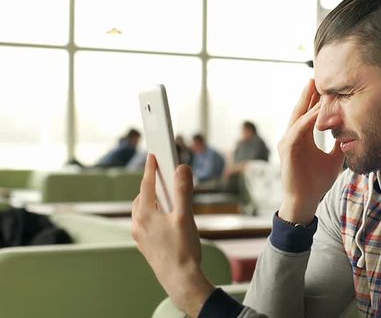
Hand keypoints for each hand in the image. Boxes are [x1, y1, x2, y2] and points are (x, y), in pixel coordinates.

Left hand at [132, 154, 213, 316]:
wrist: (180, 279)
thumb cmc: (182, 251)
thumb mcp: (185, 217)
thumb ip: (183, 191)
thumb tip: (182, 169)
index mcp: (144, 215)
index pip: (146, 185)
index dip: (151, 169)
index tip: (153, 156)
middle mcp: (138, 224)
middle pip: (143, 197)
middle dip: (153, 186)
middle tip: (166, 178)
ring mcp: (140, 236)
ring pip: (144, 210)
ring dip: (154, 201)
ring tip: (171, 200)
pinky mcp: (146, 244)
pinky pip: (146, 222)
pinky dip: (155, 214)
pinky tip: (169, 219)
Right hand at [278, 80, 344, 223]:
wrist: (306, 200)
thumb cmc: (317, 181)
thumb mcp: (334, 159)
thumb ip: (339, 144)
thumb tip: (351, 133)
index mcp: (303, 137)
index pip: (309, 113)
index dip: (316, 100)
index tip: (326, 86)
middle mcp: (293, 136)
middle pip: (301, 110)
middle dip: (308, 94)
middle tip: (316, 76)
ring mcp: (288, 141)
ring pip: (299, 116)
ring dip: (306, 101)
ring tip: (314, 86)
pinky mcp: (287, 149)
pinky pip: (298, 129)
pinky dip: (308, 119)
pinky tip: (316, 110)